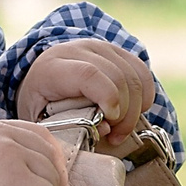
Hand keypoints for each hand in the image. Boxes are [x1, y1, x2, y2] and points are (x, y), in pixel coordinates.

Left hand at [16, 39, 156, 154]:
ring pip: (133, 77)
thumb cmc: (40, 106)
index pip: (88, 74)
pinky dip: (144, 97)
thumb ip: (66, 129)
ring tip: (120, 130)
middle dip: (124, 114)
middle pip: (117, 77)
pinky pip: (142, 73)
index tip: (110, 121)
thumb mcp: (40, 121)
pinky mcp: (117, 52)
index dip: (107, 97)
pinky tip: (133, 113)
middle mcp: (77, 50)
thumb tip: (105, 129)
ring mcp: (100, 48)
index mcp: (52, 68)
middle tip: (114, 137)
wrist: (41, 78)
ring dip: (135, 110)